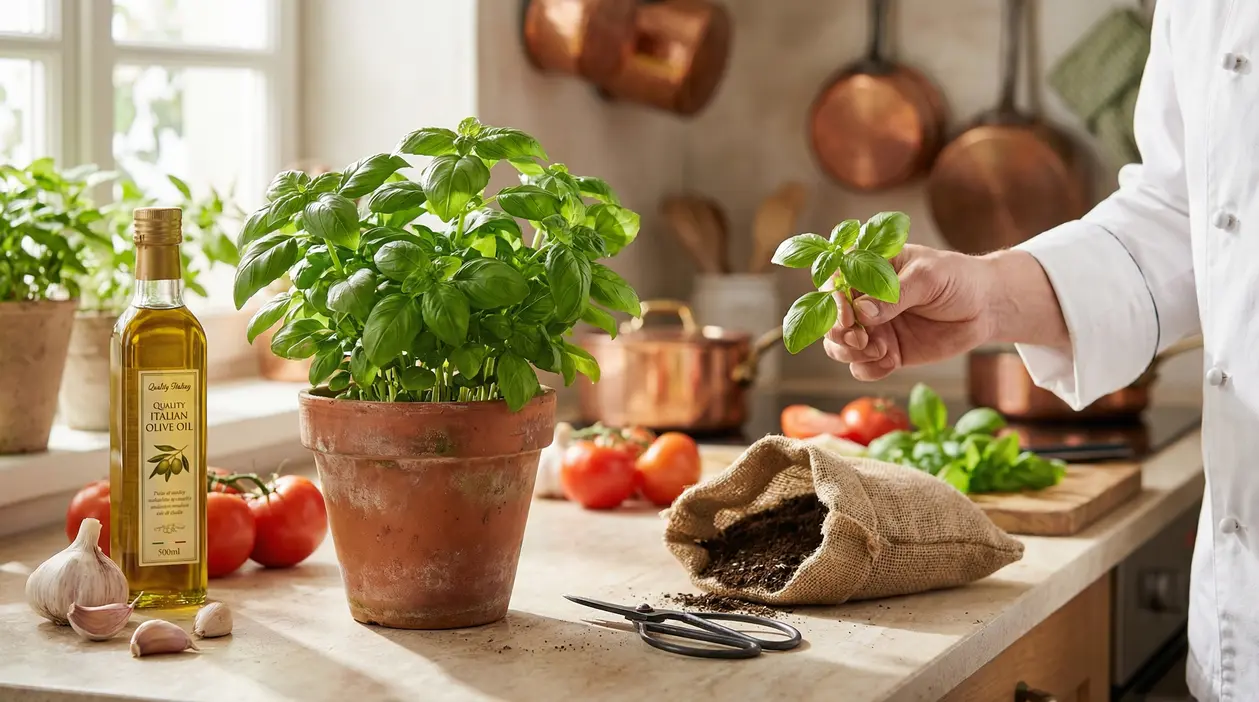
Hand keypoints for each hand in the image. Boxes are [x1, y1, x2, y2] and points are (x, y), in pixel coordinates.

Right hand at [824, 245, 1067, 380]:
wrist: (985, 307)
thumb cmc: (957, 279)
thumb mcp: (928, 277)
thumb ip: (894, 294)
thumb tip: (863, 312)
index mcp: (868, 268)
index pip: (834, 281)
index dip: (833, 300)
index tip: (847, 315)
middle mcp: (863, 299)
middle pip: (830, 319)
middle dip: (839, 333)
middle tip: (862, 339)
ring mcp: (872, 327)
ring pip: (838, 346)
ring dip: (850, 352)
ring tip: (880, 350)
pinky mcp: (885, 352)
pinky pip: (861, 367)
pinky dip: (869, 369)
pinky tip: (891, 361)